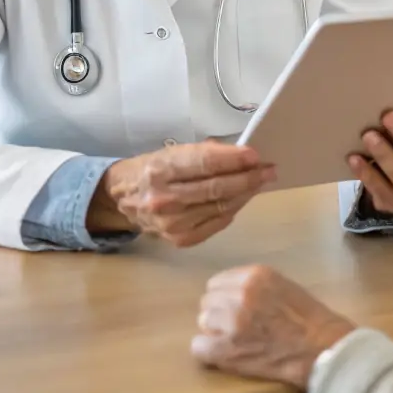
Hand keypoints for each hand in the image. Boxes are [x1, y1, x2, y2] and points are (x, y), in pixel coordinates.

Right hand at [87, 141, 274, 247]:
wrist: (124, 198)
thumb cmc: (152, 168)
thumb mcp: (170, 152)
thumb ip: (203, 153)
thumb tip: (240, 155)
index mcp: (160, 170)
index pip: (204, 163)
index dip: (232, 160)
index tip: (255, 155)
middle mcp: (164, 198)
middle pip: (216, 188)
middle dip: (247, 178)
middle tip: (268, 170)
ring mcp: (172, 224)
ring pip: (219, 207)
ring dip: (245, 194)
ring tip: (260, 182)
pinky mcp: (180, 240)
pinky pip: (216, 224)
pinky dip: (232, 210)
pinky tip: (241, 199)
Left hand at [192, 265, 354, 389]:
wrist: (323, 350)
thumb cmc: (309, 319)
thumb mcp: (282, 285)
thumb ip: (254, 285)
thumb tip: (228, 292)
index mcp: (255, 275)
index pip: (217, 282)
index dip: (224, 298)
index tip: (234, 309)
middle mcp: (240, 294)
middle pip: (207, 302)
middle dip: (218, 314)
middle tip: (236, 328)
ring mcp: (232, 322)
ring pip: (203, 323)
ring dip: (215, 333)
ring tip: (234, 342)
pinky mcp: (228, 350)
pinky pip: (199, 348)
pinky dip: (209, 353)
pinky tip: (225, 356)